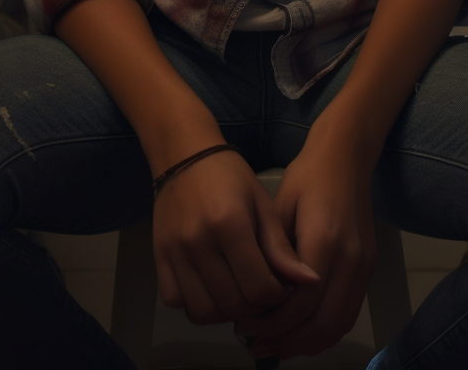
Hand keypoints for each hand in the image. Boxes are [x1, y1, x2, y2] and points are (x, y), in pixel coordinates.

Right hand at [152, 148, 319, 326]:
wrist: (184, 155)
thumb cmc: (230, 176)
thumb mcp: (262, 204)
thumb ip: (280, 247)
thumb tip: (310, 282)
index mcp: (229, 224)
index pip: (258, 288)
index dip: (276, 295)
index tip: (280, 284)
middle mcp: (198, 241)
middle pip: (232, 305)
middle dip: (254, 307)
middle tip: (261, 290)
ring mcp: (175, 252)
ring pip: (202, 312)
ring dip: (224, 312)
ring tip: (236, 292)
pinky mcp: (158, 257)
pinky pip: (175, 301)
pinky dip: (194, 304)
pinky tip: (210, 288)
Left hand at [234, 143, 376, 358]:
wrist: (346, 156)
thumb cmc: (308, 176)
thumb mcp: (280, 207)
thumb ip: (275, 253)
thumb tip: (262, 296)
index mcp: (325, 240)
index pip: (302, 301)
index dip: (275, 323)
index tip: (248, 327)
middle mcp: (350, 258)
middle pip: (324, 322)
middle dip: (289, 341)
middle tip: (259, 346)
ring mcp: (364, 265)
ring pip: (340, 324)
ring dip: (308, 343)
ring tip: (276, 347)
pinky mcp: (369, 268)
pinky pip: (349, 312)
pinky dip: (325, 330)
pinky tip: (301, 332)